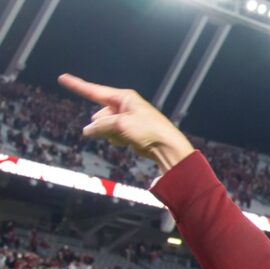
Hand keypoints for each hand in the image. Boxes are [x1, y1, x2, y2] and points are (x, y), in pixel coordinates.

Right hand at [57, 74, 194, 172]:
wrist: (166, 147)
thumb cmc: (149, 131)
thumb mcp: (120, 125)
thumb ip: (100, 126)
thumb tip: (87, 131)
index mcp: (124, 97)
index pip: (94, 90)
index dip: (77, 85)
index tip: (62, 78)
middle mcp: (124, 105)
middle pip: (99, 115)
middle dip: (103, 125)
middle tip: (120, 131)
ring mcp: (126, 118)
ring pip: (105, 127)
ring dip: (110, 134)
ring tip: (128, 137)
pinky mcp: (129, 131)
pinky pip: (113, 135)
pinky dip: (117, 140)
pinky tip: (129, 142)